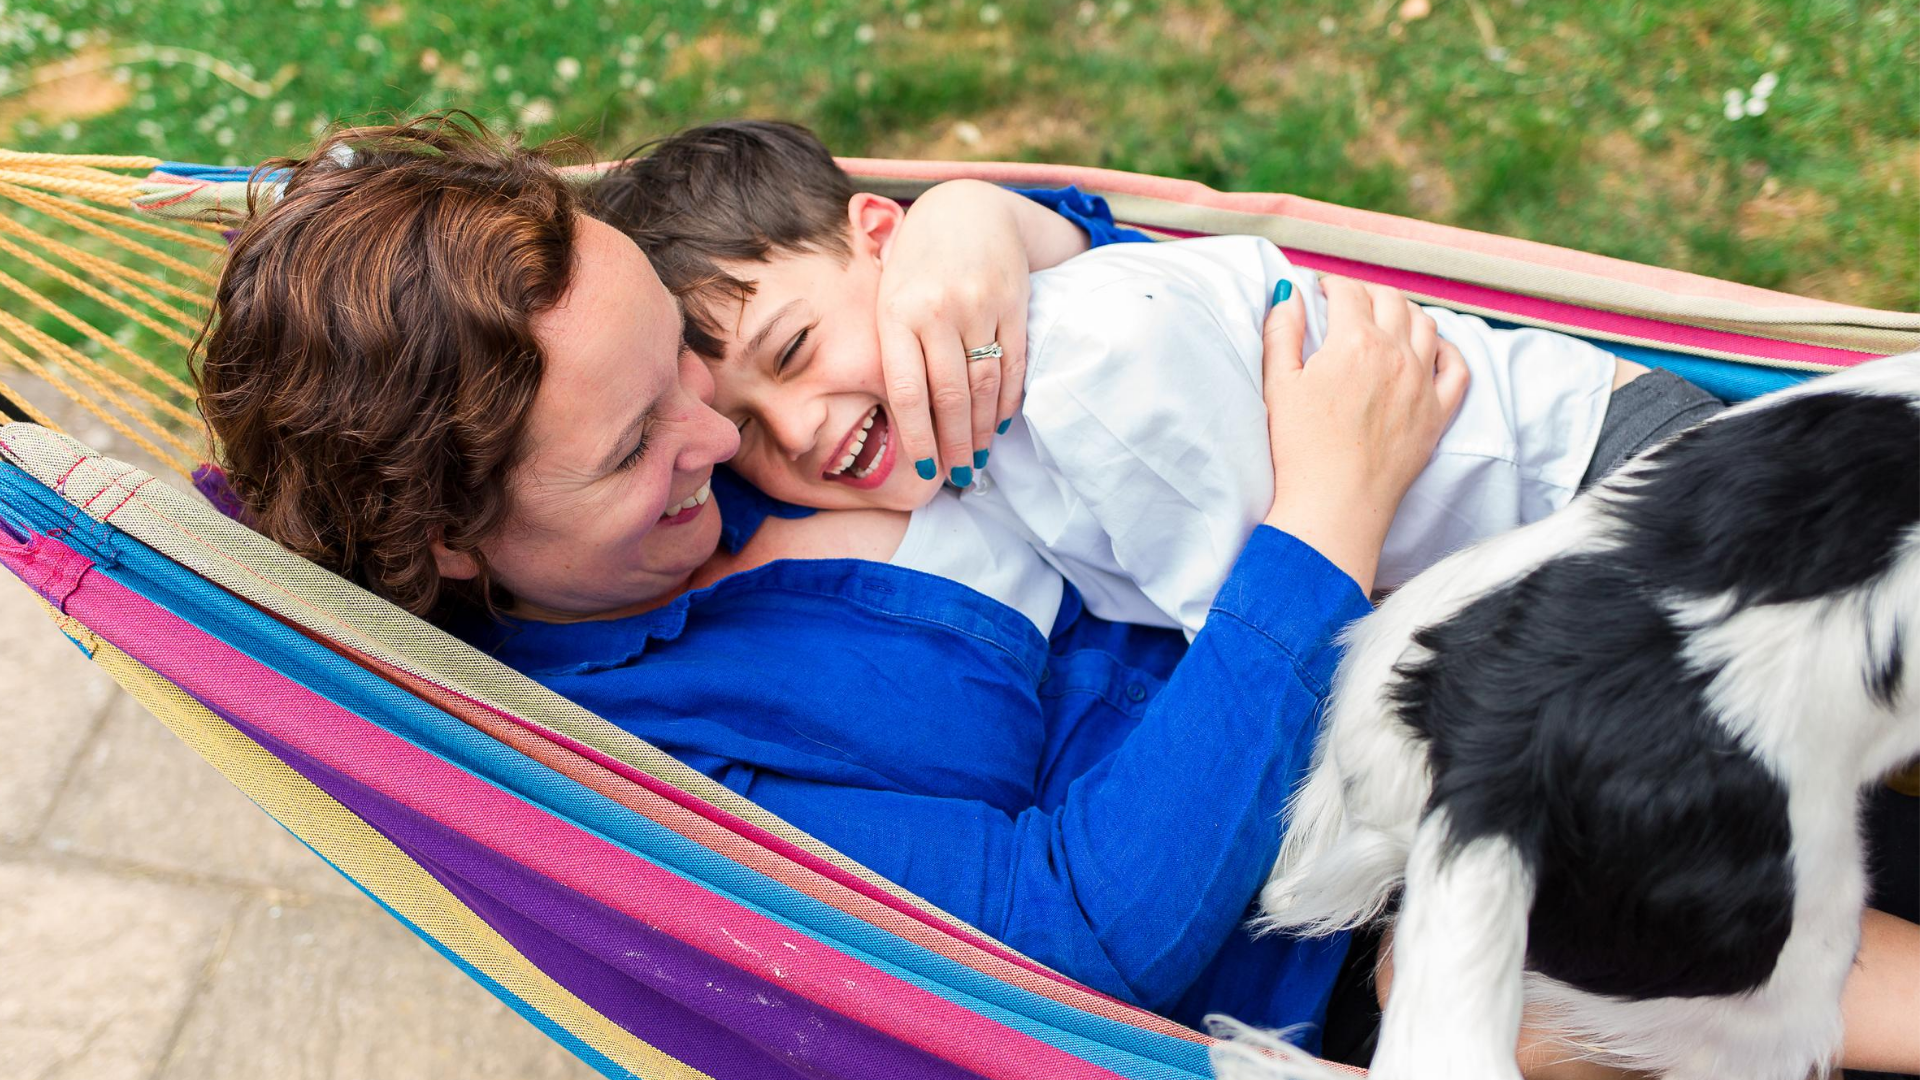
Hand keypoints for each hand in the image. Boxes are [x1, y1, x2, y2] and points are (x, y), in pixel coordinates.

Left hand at [875, 181, 1034, 484]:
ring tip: (978, 458)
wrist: (967, 208)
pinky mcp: (1013, 304)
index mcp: (897, 312)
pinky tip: (1000, 423)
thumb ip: (892, 347)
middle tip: (958, 476)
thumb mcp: (889, 295)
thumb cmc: (917, 262)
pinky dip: (1008, 400)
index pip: (909, 392)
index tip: (926, 471)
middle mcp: (938, 310)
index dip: (919, 438)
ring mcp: (979, 306)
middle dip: (955, 444)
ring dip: (983, 430)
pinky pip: (1013, 364)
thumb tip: (900, 419)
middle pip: (951, 396)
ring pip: (984, 385)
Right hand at [1258, 276, 1468, 593]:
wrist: (1336, 504)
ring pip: (1426, 324)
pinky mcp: (1438, 413)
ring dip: (1405, 312)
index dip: (1331, 285)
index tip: (1321, 290)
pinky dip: (1446, 349)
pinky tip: (1431, 349)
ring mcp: (1422, 382)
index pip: (1347, 292)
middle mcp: (1395, 353)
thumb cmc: (1300, 449)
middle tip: (1350, 300)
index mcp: (1353, 342)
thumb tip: (1289, 292)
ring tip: (1387, 318)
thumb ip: (1282, 332)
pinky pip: (1456, 367)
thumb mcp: (1279, 384)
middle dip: (1368, 291)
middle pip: (1390, 300)